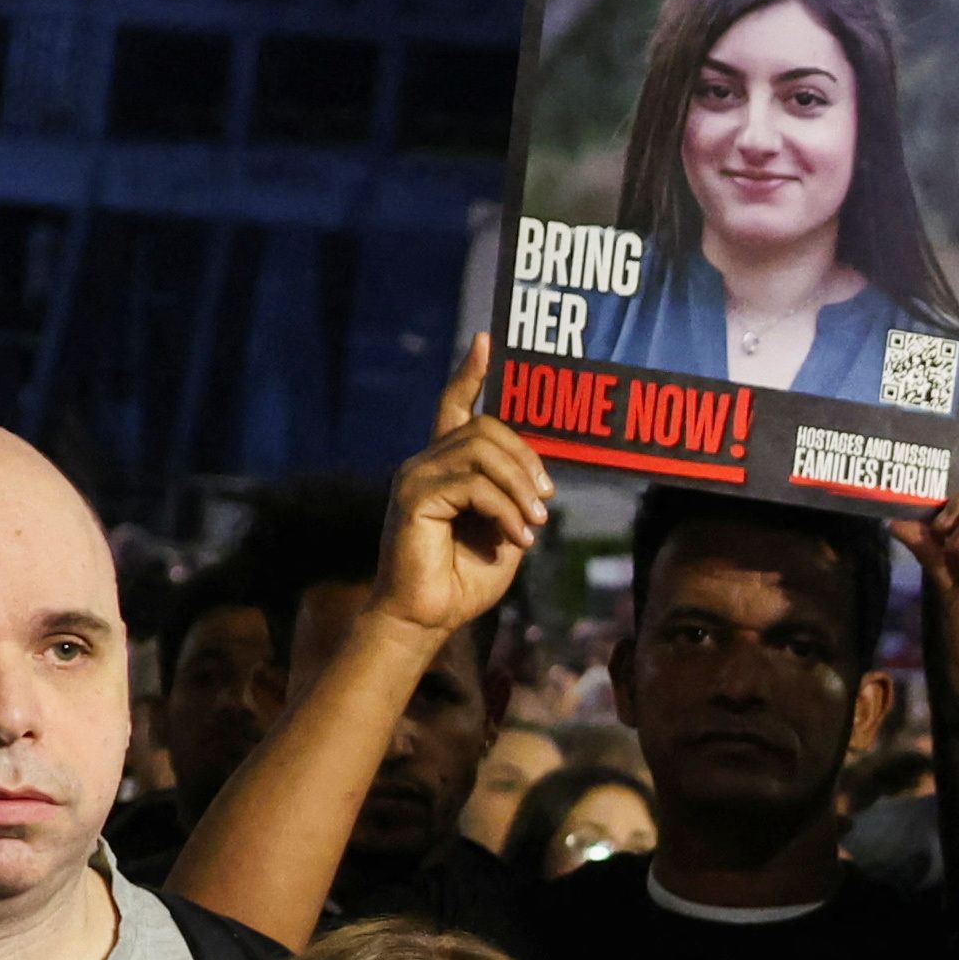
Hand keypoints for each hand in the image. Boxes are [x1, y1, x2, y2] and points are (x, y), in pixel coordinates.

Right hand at [378, 333, 554, 637]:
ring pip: (482, 451)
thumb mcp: (504, 532)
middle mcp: (425, 463)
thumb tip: (539, 480)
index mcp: (445, 466)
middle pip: (486, 428)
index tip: (486, 341)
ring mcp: (415, 476)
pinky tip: (517, 539)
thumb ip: (515, 498)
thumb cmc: (465, 581)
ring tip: (533, 527)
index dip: (470, 373)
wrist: (428, 618)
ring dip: (520, 489)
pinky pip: (473, 484)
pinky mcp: (413, 497)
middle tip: (544, 504)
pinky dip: (505, 511)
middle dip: (527, 461)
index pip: (455, 406)